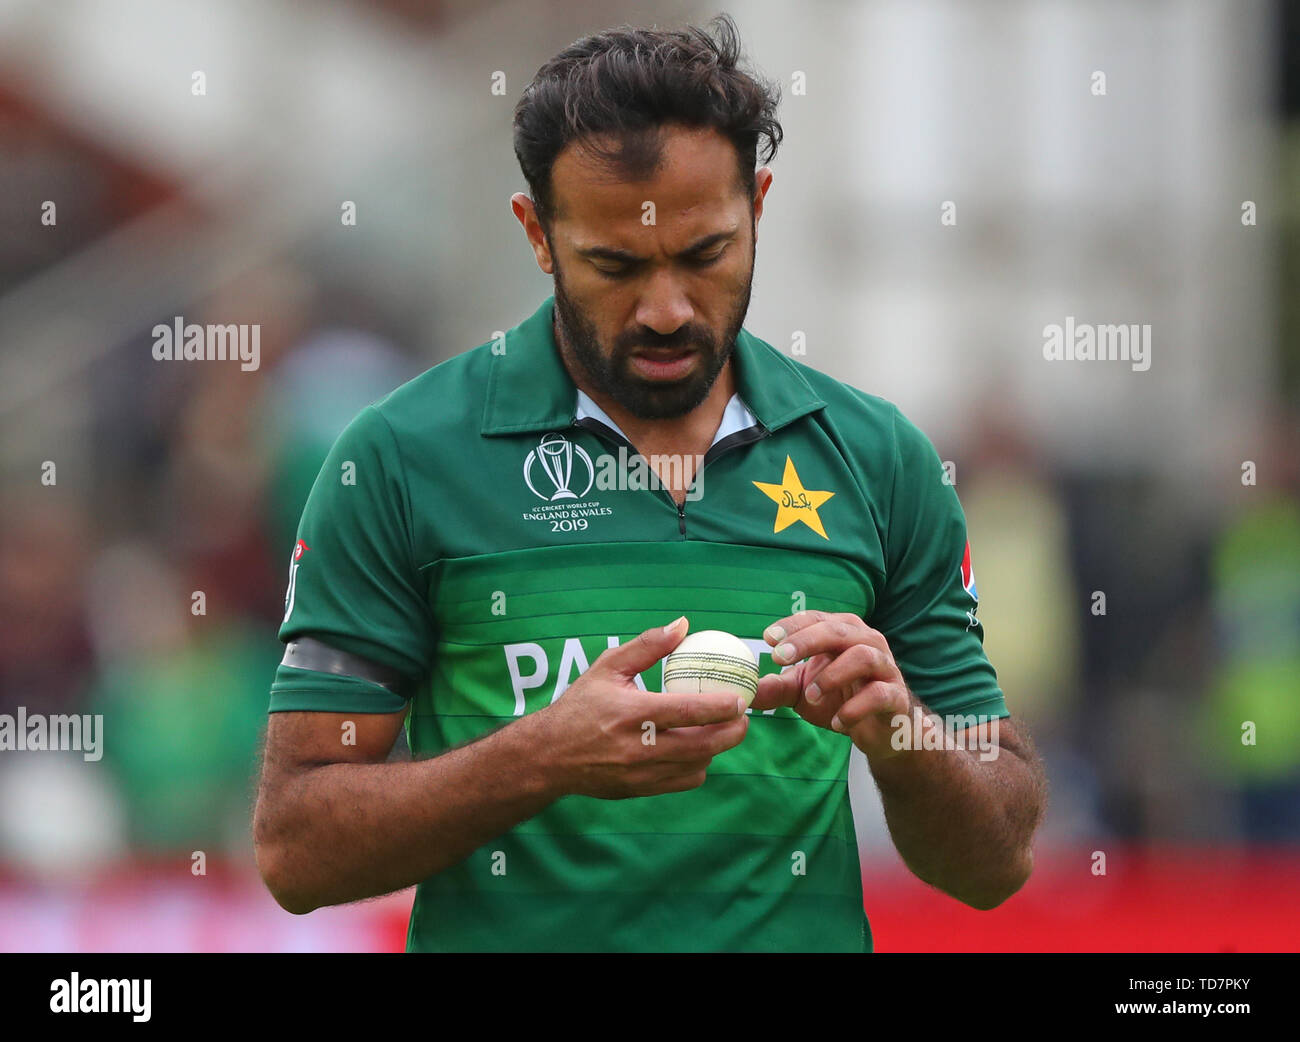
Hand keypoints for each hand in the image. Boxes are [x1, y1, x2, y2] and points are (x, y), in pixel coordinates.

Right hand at [533, 617, 750, 798]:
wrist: (549, 756)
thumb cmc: (580, 706)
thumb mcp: (607, 668)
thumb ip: (647, 646)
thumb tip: (683, 625)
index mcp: (632, 713)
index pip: (688, 712)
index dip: (721, 707)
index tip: (741, 699)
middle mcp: (638, 747)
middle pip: (702, 745)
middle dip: (732, 733)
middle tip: (743, 718)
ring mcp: (640, 774)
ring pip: (697, 766)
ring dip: (715, 748)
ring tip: (720, 730)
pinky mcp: (640, 790)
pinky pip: (683, 782)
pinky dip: (697, 766)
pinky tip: (695, 749)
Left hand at [751, 610, 911, 761]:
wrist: (882, 730)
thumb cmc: (840, 699)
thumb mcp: (803, 692)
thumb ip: (777, 688)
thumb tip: (745, 692)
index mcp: (843, 633)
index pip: (817, 619)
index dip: (793, 626)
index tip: (767, 639)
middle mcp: (867, 642)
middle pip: (838, 630)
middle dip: (807, 641)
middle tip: (780, 657)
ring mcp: (885, 668)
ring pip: (863, 656)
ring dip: (832, 675)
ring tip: (811, 695)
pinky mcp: (896, 696)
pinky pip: (879, 694)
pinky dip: (854, 708)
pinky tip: (836, 722)